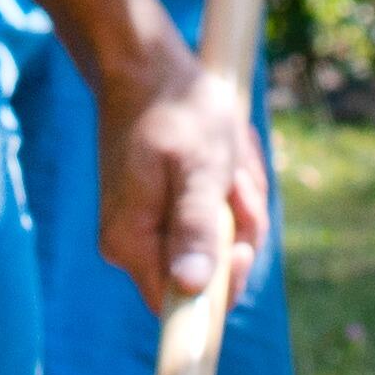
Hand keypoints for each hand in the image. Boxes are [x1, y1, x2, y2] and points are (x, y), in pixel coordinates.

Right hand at [89, 22, 270, 306]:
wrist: (146, 66)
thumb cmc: (175, 111)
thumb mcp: (199, 168)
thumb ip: (195, 229)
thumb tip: (190, 289)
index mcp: (132, 242)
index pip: (181, 308)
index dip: (222, 289)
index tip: (242, 246)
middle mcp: (134, 244)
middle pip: (211, 272)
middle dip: (238, 226)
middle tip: (234, 179)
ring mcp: (149, 226)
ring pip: (219, 241)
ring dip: (238, 201)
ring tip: (228, 156)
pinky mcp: (163, 208)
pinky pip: (213, 217)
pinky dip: (229, 190)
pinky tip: (225, 155)